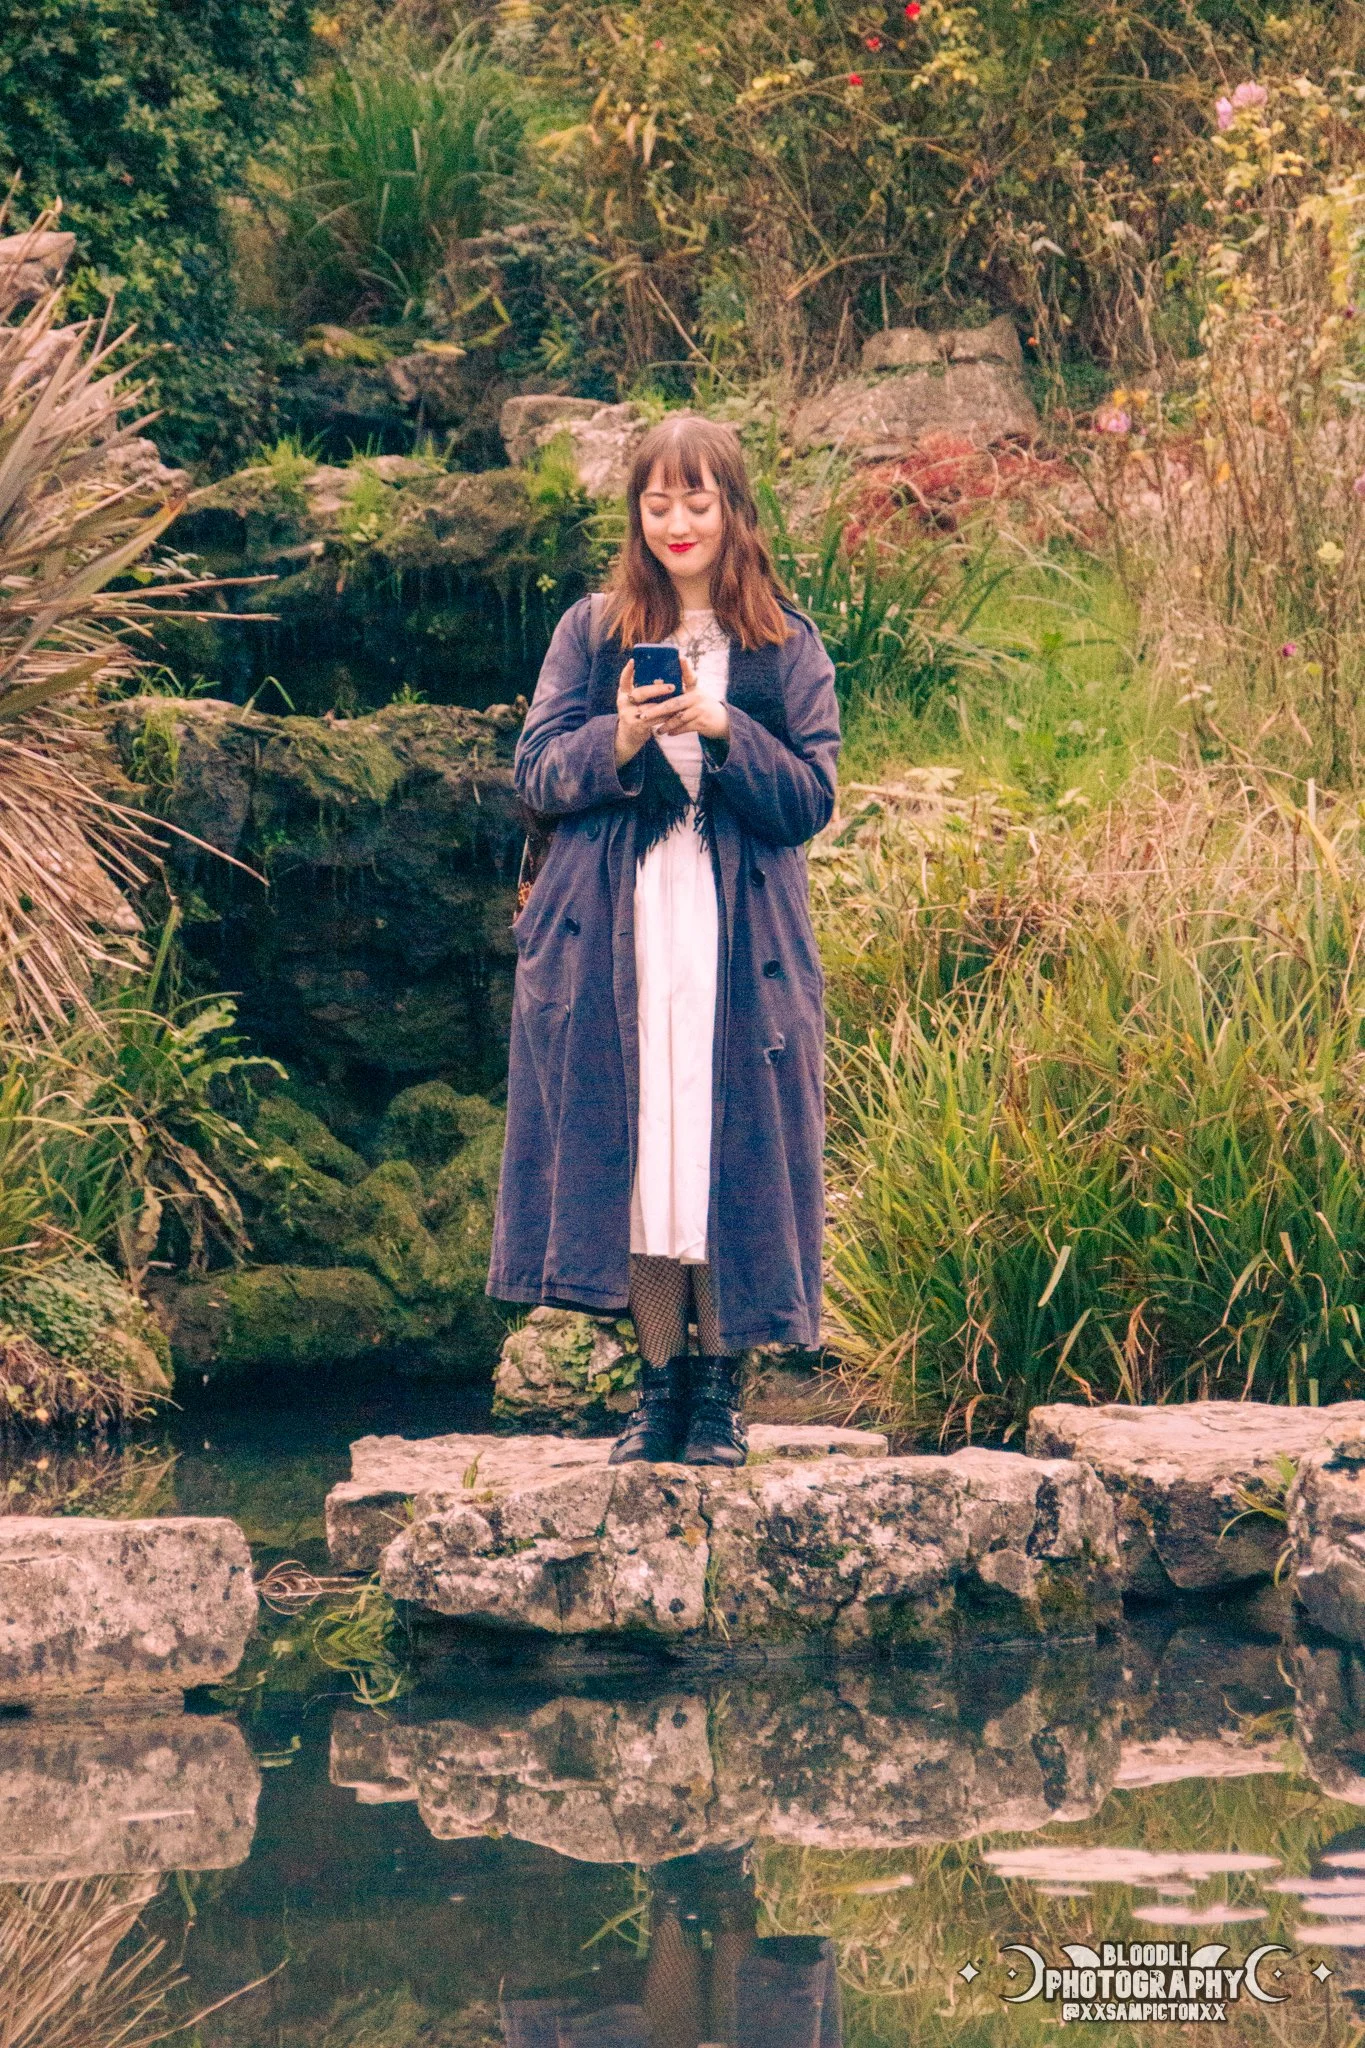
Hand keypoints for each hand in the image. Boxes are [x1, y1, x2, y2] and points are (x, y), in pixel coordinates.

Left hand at [614, 657, 729, 769]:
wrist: (723, 721)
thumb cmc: (703, 707)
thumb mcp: (695, 695)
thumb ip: (681, 691)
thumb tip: (657, 684)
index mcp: (694, 688)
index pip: (689, 675)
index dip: (686, 666)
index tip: (681, 657)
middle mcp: (697, 697)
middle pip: (673, 703)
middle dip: (656, 710)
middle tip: (643, 715)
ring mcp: (700, 710)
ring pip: (677, 718)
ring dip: (665, 725)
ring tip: (656, 730)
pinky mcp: (702, 722)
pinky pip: (684, 727)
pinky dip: (675, 731)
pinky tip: (667, 733)